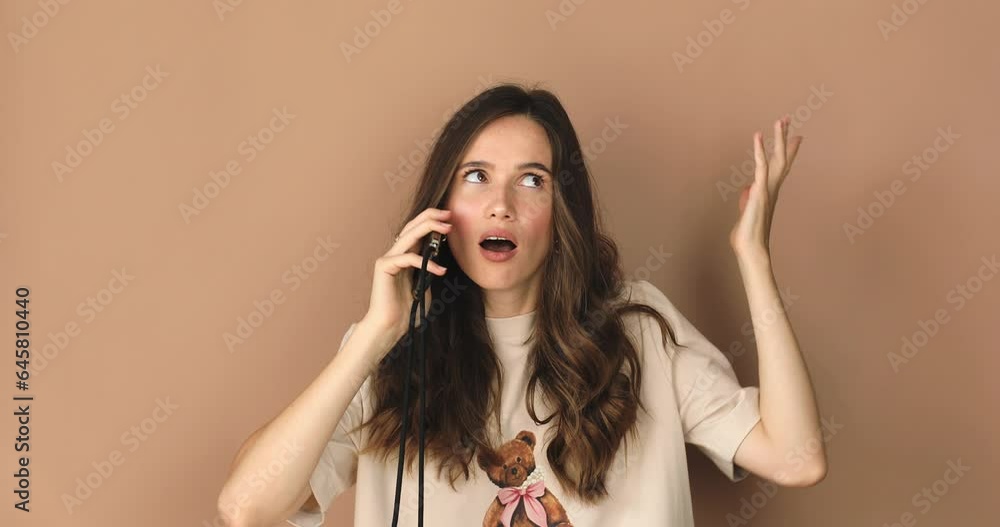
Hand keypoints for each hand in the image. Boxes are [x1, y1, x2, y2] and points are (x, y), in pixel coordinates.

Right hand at [360, 207, 451, 358]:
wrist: (391, 327)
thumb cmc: (407, 312)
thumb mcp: (426, 287)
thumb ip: (430, 272)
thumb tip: (442, 260)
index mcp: (405, 257)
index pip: (417, 232)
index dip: (432, 222)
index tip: (450, 219)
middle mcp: (395, 254)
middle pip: (411, 227)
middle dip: (431, 217)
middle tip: (448, 214)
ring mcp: (388, 259)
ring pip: (408, 236)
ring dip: (429, 228)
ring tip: (446, 227)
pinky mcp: (384, 267)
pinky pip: (407, 258)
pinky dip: (425, 262)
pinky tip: (440, 270)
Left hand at [729, 116, 802, 257]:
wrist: (750, 245)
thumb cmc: (748, 232)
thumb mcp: (747, 210)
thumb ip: (748, 197)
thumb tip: (749, 189)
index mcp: (771, 190)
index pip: (782, 166)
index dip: (789, 150)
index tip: (797, 136)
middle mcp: (772, 186)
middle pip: (782, 156)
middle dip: (784, 137)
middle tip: (788, 118)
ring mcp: (767, 187)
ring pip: (775, 157)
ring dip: (778, 137)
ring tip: (780, 120)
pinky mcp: (759, 189)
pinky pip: (761, 165)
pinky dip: (759, 150)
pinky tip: (758, 136)